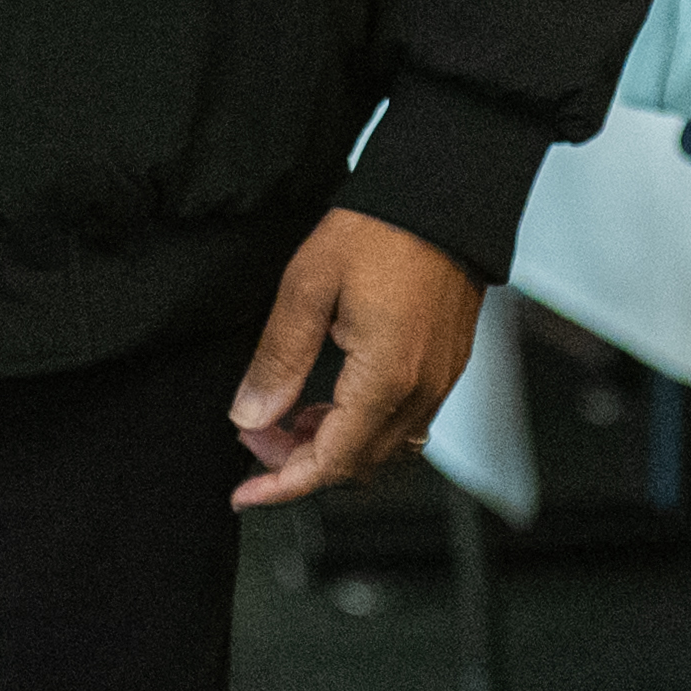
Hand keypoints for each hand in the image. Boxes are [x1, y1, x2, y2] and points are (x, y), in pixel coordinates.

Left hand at [227, 208, 484, 509]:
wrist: (443, 196)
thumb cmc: (381, 229)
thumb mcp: (308, 285)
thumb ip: (279, 358)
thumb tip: (252, 415)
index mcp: (386, 380)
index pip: (330, 463)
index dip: (282, 485)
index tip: (245, 495)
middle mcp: (420, 392)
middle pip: (356, 465)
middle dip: (299, 463)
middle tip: (254, 436)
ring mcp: (439, 382)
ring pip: (381, 448)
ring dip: (330, 446)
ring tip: (285, 418)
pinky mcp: (445, 367)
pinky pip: (402, 422)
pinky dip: (360, 426)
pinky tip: (329, 400)